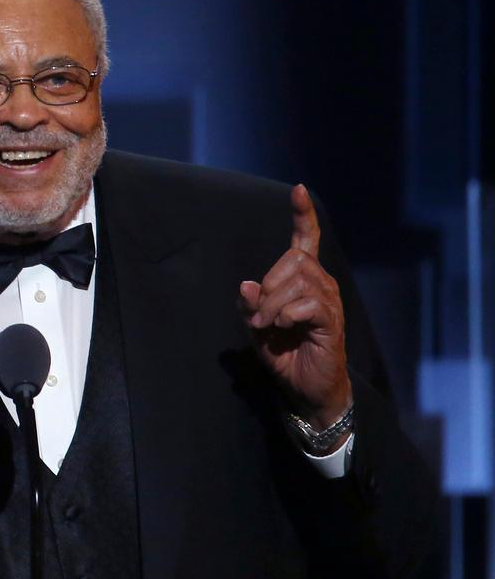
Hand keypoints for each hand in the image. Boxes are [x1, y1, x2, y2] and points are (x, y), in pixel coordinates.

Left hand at [237, 184, 351, 429]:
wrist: (305, 388)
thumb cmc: (284, 354)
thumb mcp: (257, 327)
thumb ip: (250, 305)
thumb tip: (247, 284)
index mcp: (303, 280)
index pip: (306, 240)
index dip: (302, 215)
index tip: (298, 190)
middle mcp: (322, 283)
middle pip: (294, 260)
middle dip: (268, 286)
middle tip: (259, 317)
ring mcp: (329, 301)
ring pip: (298, 282)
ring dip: (273, 305)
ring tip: (268, 326)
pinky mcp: (332, 321)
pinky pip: (307, 304)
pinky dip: (286, 315)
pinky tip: (282, 328)